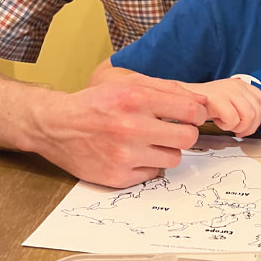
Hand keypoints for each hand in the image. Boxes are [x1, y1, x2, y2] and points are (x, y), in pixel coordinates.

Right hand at [25, 73, 208, 186]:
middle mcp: (131, 127)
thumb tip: (202, 102)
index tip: (193, 116)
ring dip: (166, 150)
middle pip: (187, 138)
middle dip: (185, 133)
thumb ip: (168, 89)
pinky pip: (153, 173)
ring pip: (173, 158)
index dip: (197, 114)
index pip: (190, 111)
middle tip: (173, 130)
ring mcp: (124, 155)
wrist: (58, 125)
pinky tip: (133, 153)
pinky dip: (148, 164)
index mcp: (136, 98)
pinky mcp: (117, 177)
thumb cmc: (98, 102)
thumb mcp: (130, 83)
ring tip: (149, 140)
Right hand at [183, 79, 260, 136]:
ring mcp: (229, 91)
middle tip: (237, 131)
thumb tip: (257, 122)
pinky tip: (217, 121)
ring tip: (225, 124)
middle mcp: (238, 86)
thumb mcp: (228, 101)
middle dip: (249, 128)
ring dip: (237, 126)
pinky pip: (233, 120)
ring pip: (248, 117)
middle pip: (257, 113)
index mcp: (243, 86)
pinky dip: (225, 125)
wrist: (183, 99)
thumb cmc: (205, 104)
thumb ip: (243, 107)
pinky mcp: (219, 99)